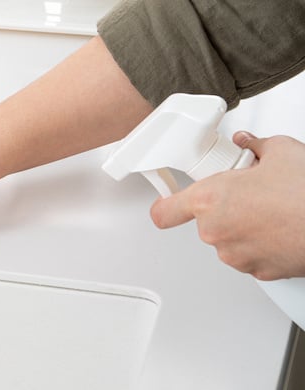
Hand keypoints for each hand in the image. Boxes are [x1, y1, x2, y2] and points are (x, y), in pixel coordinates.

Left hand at [150, 132, 304, 279]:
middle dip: (226, 207)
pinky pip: (250, 254)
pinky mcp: (258, 272)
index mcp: (211, 200)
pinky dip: (262, 244)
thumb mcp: (282, 152)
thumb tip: (250, 143)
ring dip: (244, 226)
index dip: (166, 204)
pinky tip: (282, 228)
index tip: (168, 199)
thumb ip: (256, 146)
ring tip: (274, 210)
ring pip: (229, 238)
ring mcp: (236, 255)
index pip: (164, 211)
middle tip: (252, 193)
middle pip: (206, 220)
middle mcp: (217, 232)